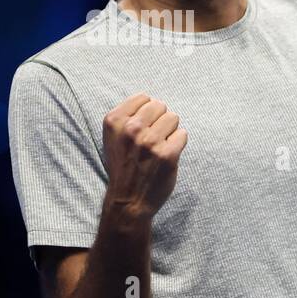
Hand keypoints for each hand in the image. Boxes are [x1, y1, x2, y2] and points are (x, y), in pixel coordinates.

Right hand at [102, 93, 187, 219]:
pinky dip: (178, 143)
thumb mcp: (113, 137)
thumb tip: (150, 100)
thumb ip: (127, 117)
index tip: (143, 128)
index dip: (147, 112)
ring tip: (159, 147)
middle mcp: (131, 129)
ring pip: (173, 118)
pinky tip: (167, 155)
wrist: (128, 200)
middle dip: (160, 120)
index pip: (144, 98)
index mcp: (114, 121)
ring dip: (170, 131)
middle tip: (153, 139)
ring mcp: (150, 142)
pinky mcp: (167, 154)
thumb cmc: (123, 166)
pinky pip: (183, 134)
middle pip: (160, 106)